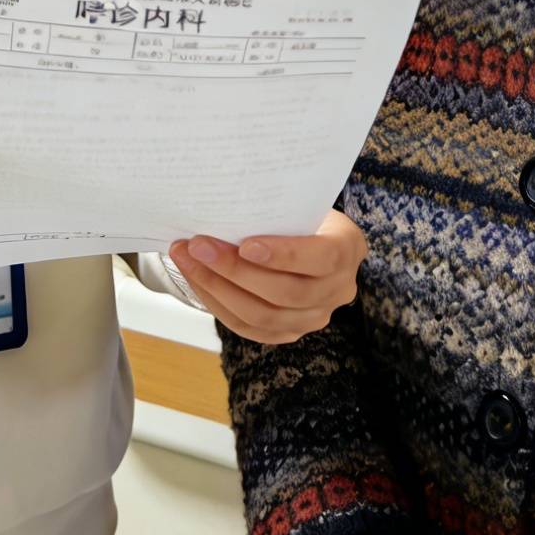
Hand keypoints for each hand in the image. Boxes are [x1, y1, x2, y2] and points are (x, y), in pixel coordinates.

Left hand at [174, 209, 367, 344]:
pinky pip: (249, 328)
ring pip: (263, 315)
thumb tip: (223, 205)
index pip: (322, 258)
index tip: (245, 245)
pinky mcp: (289, 332)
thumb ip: (276, 208)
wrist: (310, 238)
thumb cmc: (300, 213)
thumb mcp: (301, 202)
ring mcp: (314, 316)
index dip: (283, 255)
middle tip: (197, 245)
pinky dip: (218, 303)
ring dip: (217, 288)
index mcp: (348, 248)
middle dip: (235, 270)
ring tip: (187, 259)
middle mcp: (338, 289)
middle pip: (286, 292)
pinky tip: (196, 279)